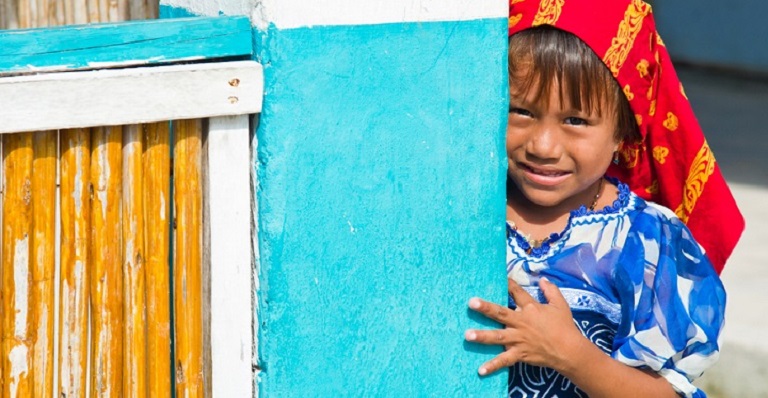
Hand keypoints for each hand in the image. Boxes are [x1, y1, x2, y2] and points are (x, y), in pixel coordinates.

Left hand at [465, 278, 584, 375]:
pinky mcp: (519, 353)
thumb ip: (551, 290)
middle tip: (471, 303)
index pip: (516, 293)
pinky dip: (493, 365)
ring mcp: (519, 339)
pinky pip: (504, 360)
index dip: (508, 284)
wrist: (569, 350)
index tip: (497, 277)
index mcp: (530, 308)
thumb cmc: (564, 326)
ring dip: (482, 336)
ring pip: (498, 336)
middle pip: (500, 313)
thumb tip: (542, 278)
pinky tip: (481, 370)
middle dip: (486, 308)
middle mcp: (521, 322)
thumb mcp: (560, 305)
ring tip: (467, 335)